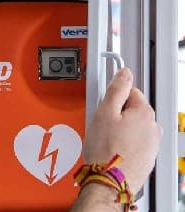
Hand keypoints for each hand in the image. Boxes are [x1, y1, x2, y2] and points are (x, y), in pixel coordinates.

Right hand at [83, 68, 161, 193]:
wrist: (109, 181)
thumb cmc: (106, 150)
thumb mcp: (104, 111)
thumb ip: (116, 89)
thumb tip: (124, 73)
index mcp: (144, 113)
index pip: (131, 91)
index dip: (113, 96)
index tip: (105, 104)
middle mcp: (153, 128)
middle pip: (132, 109)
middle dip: (117, 114)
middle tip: (102, 123)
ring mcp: (152, 144)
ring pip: (133, 127)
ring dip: (121, 129)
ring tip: (106, 138)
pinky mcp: (147, 157)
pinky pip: (135, 142)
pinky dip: (125, 143)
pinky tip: (112, 148)